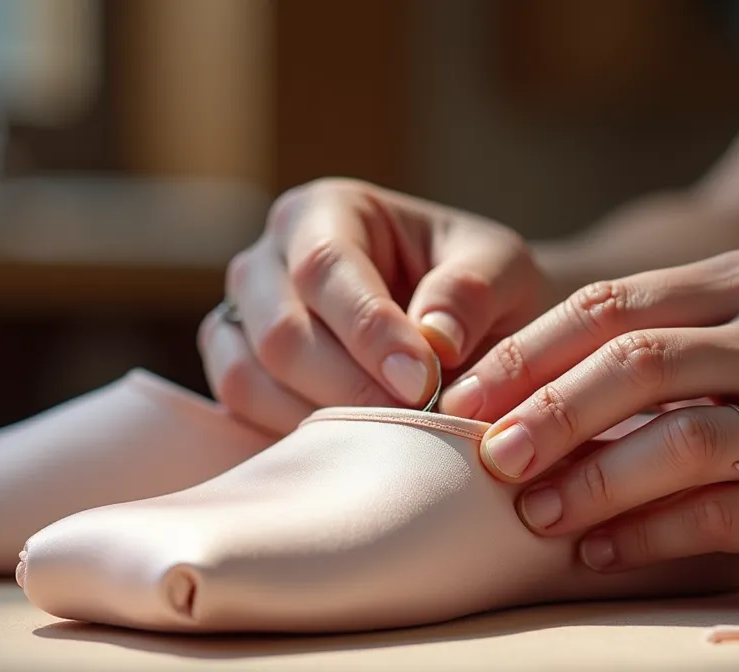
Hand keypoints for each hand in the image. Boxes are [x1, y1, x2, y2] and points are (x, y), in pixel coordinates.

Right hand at [199, 178, 548, 436]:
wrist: (467, 326)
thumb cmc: (478, 286)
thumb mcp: (501, 269)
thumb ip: (472, 291)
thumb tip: (434, 339)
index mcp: (326, 211)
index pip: (324, 267)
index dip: (369, 331)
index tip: (423, 384)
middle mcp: (267, 260)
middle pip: (280, 332)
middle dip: (350, 388)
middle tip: (417, 423)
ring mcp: (239, 320)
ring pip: (250, 379)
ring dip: (323, 422)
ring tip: (394, 439)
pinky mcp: (236, 374)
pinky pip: (243, 414)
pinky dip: (296, 441)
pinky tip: (357, 449)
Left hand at [439, 248, 738, 586]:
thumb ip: (657, 345)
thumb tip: (512, 395)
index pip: (611, 304)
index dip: (526, 351)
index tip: (462, 395)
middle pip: (635, 363)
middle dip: (544, 412)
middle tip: (483, 454)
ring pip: (676, 440)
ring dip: (590, 481)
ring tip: (531, 512)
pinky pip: (718, 515)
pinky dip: (646, 535)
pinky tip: (597, 551)